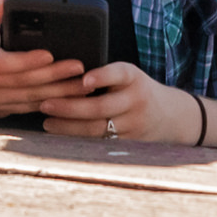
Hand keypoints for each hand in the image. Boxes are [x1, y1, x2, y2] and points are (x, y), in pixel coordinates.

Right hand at [0, 0, 86, 118]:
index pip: (3, 63)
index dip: (26, 61)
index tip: (49, 54)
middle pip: (21, 83)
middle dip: (52, 76)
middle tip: (78, 67)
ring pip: (27, 100)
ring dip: (57, 94)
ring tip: (83, 84)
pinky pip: (27, 110)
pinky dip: (50, 105)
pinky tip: (70, 99)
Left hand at [35, 62, 198, 144]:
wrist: (170, 116)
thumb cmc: (137, 90)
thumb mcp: (129, 78)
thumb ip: (104, 76)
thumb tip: (63, 75)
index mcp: (134, 78)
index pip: (119, 73)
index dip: (102, 76)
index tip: (84, 80)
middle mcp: (136, 100)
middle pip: (100, 107)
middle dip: (70, 106)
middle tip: (45, 103)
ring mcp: (134, 124)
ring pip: (97, 128)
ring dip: (68, 126)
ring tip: (47, 122)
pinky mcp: (129, 143)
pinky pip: (99, 141)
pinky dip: (78, 138)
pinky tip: (61, 134)